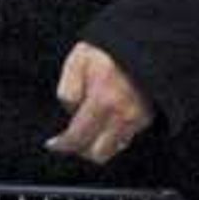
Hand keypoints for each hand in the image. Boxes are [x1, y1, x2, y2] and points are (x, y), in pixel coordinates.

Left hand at [46, 41, 153, 165]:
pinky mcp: (146, 120)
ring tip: (84, 133)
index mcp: (102, 100)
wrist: (142, 46)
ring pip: (113, 150)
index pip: (79, 136)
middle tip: (68, 141)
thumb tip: (70, 112)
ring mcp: (136, 120)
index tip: (52, 144)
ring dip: (96, 147)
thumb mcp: (77, 61)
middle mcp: (122, 115)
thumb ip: (68, 89)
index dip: (63, 145)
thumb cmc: (106, 52)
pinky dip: (112, 138)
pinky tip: (102, 125)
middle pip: (98, 153)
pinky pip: (125, 139)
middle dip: (80, 150)